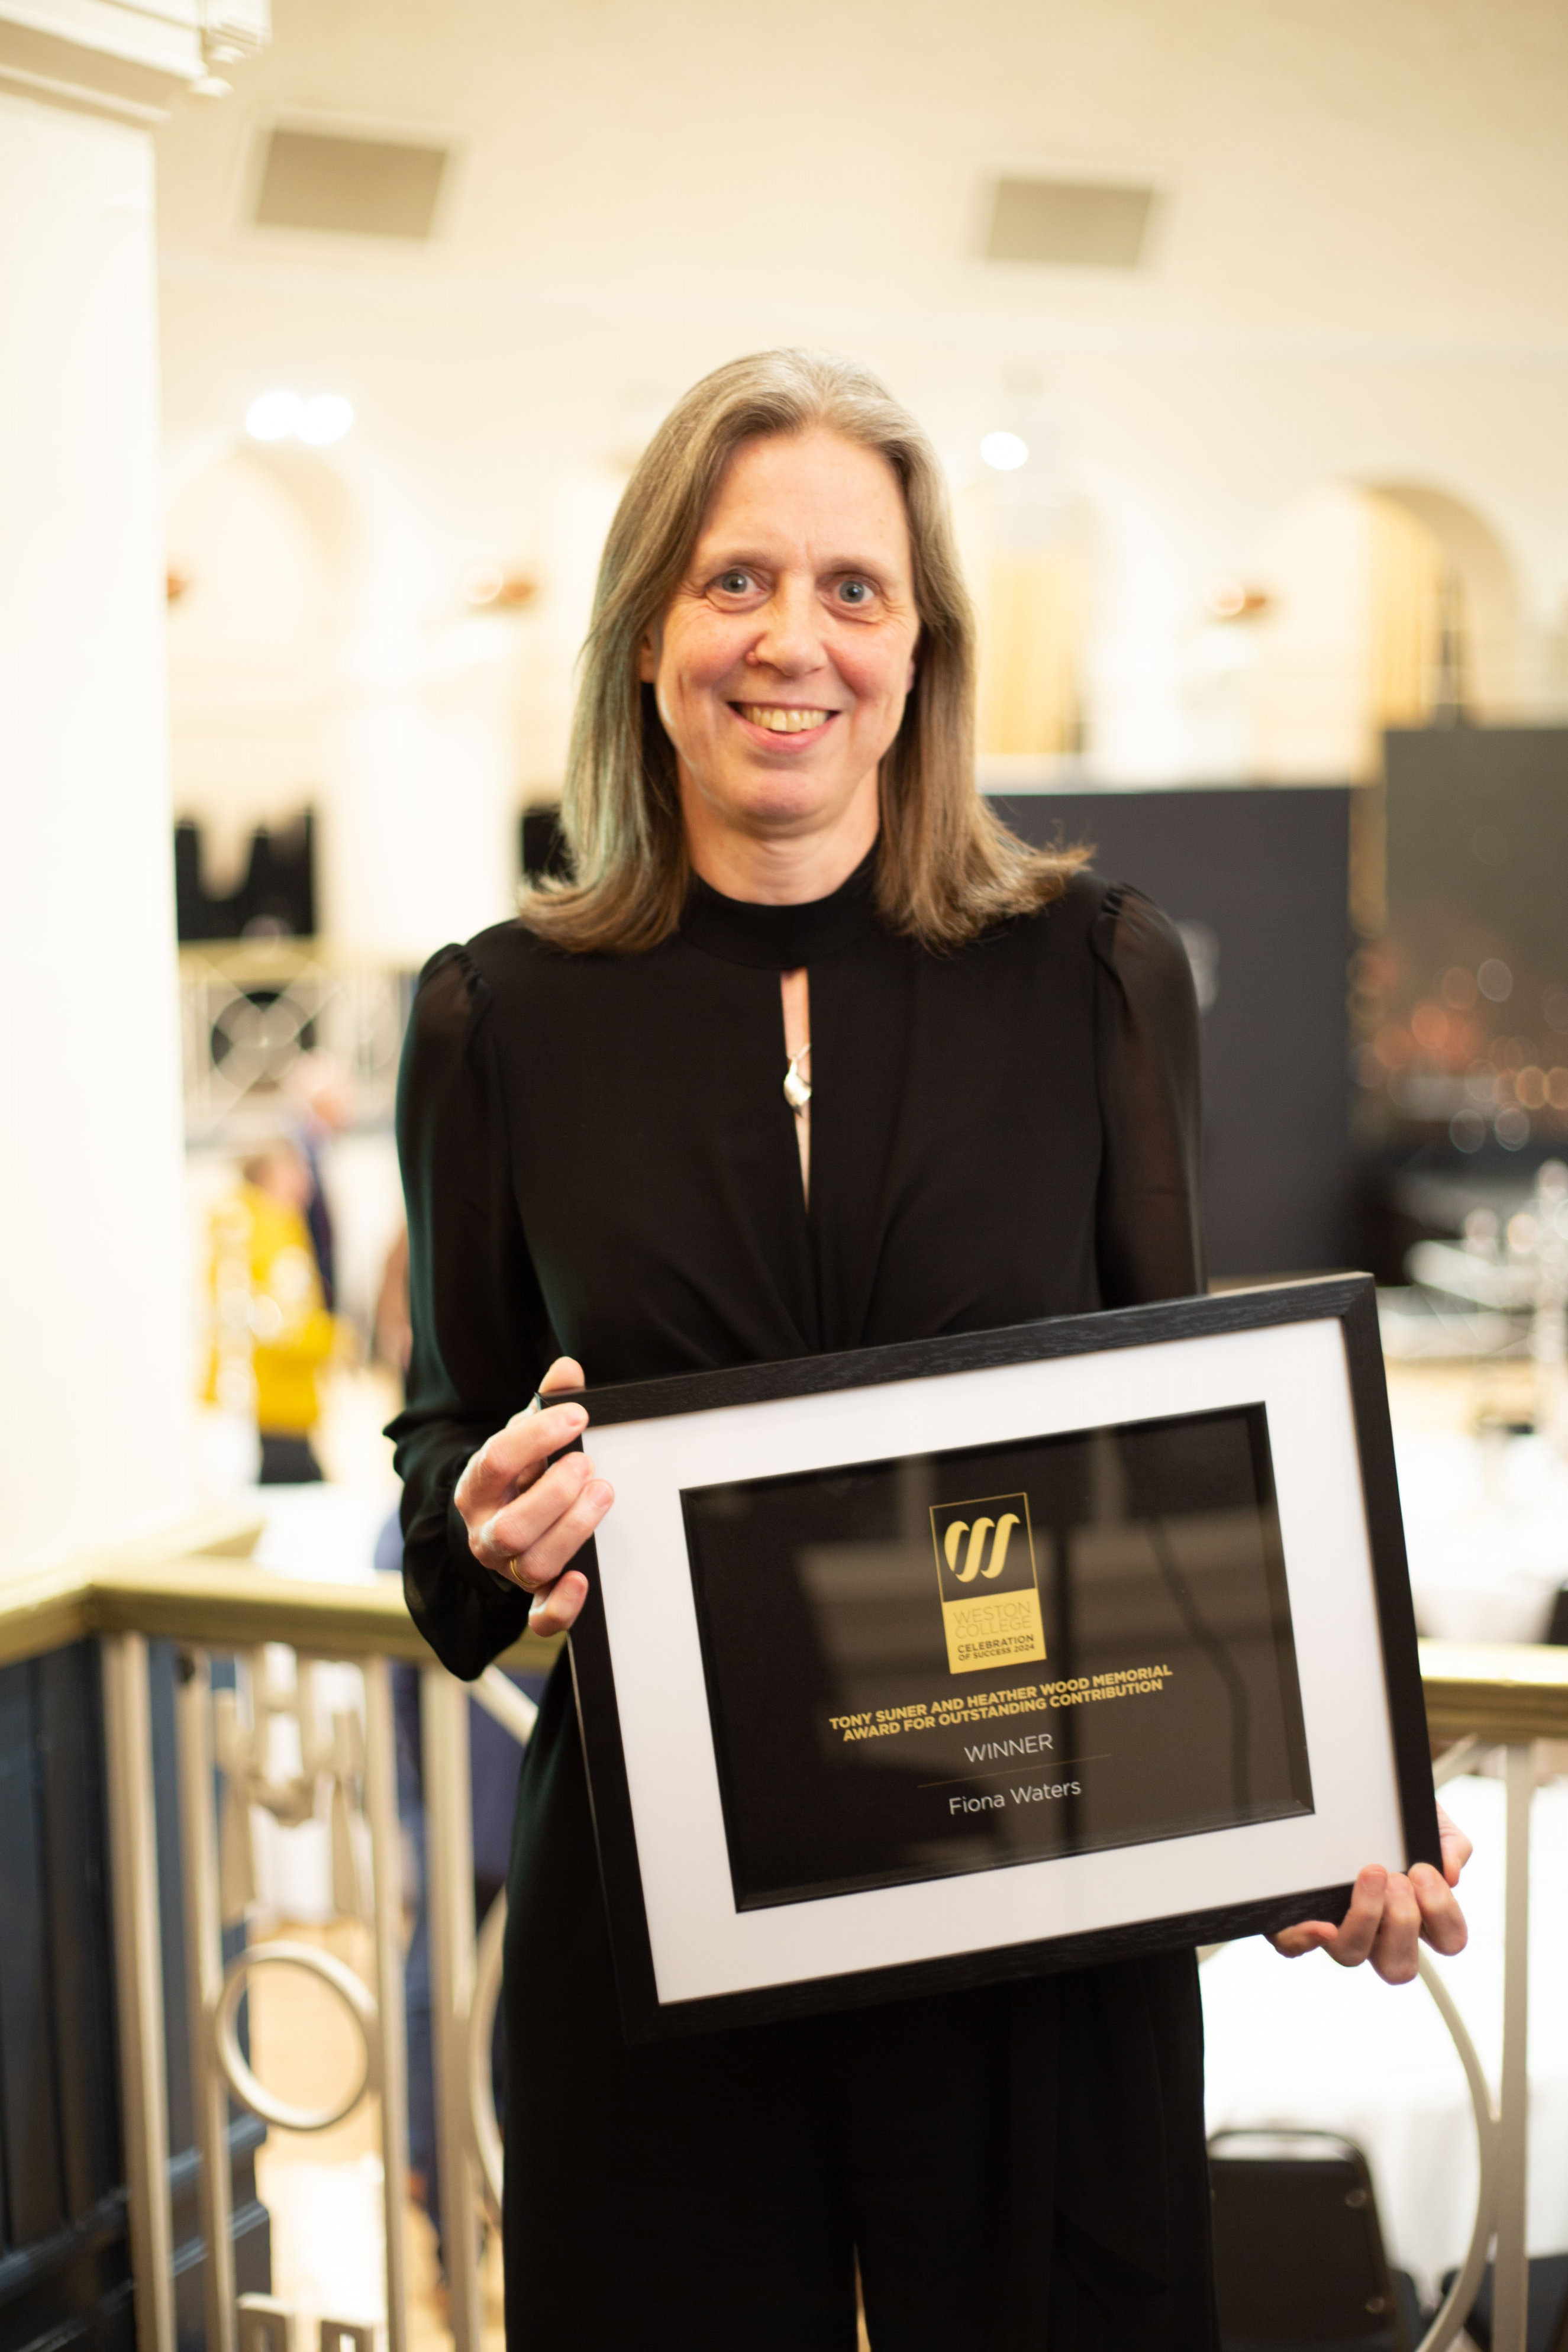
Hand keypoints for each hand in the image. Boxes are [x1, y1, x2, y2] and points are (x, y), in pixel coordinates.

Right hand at [453, 1356, 612, 1637]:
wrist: (496, 1521)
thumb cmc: (516, 1475)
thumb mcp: (523, 1436)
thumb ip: (546, 1404)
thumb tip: (568, 1369)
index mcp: (478, 1486)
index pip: (496, 1460)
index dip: (538, 1436)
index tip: (578, 1416)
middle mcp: (486, 1532)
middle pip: (510, 1528)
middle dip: (554, 1495)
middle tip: (588, 1464)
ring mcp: (507, 1568)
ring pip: (530, 1565)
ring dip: (572, 1530)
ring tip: (603, 1493)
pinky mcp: (532, 1597)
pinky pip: (539, 1618)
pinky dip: (561, 1606)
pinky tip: (583, 1580)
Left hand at [1268, 1803, 1471, 1983]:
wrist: (1348, 1792)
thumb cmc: (1393, 1821)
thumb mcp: (1427, 1822)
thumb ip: (1450, 1843)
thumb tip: (1451, 1871)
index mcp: (1419, 1914)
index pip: (1448, 1940)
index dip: (1442, 1914)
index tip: (1425, 1871)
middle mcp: (1381, 1932)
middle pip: (1399, 1967)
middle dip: (1403, 1922)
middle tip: (1397, 1878)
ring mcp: (1342, 1927)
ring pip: (1351, 1955)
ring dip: (1365, 1917)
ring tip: (1370, 1873)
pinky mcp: (1304, 1917)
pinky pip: (1296, 1945)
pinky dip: (1306, 1939)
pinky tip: (1321, 1922)